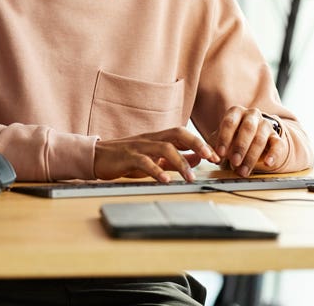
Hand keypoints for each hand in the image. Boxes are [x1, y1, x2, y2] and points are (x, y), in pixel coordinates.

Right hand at [93, 127, 219, 182]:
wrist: (97, 157)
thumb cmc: (126, 158)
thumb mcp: (153, 157)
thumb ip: (174, 158)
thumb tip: (197, 159)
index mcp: (158, 138)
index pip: (184, 134)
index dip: (201, 143)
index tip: (216, 155)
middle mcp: (151, 138)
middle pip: (178, 134)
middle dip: (197, 144)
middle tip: (211, 157)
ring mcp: (140, 146)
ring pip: (165, 148)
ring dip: (180, 162)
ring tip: (190, 178)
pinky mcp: (128, 157)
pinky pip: (145, 162)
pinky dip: (156, 171)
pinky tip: (165, 180)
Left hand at [215, 106, 284, 176]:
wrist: (253, 138)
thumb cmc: (233, 138)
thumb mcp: (222, 140)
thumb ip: (214, 148)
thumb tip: (212, 158)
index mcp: (236, 112)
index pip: (230, 122)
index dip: (224, 138)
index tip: (220, 153)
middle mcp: (252, 115)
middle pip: (248, 128)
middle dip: (240, 146)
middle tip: (234, 161)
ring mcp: (265, 125)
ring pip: (260, 139)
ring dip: (251, 156)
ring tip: (243, 171)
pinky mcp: (276, 137)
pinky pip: (277, 144)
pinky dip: (273, 155)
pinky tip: (267, 163)